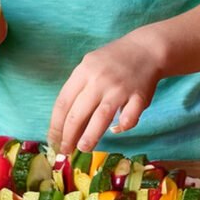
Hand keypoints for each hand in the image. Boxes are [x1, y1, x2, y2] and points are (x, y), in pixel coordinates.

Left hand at [48, 33, 160, 154]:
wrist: (146, 49)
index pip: (63, 103)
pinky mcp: (139, 97)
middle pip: (78, 113)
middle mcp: (99, 80)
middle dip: (69, 136)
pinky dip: (122, 127)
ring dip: (90, 136)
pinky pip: (128, 118)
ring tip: (83, 148)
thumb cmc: (113, 60)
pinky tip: (116, 130)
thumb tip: (66, 123)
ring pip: (101, 118)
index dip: (56, 125)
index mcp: (83, 71)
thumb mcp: (90, 65)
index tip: (53, 140)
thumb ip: (79, 89)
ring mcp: (120, 89)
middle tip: (66, 150)